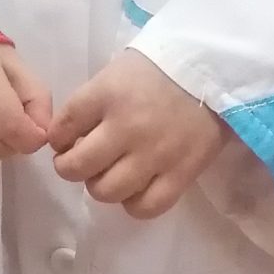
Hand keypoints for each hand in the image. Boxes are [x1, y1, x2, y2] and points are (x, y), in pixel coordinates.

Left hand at [49, 51, 226, 220]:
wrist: (215, 67)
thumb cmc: (161, 66)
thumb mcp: (117, 71)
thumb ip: (92, 102)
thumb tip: (68, 136)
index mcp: (106, 94)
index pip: (62, 128)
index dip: (58, 140)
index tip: (65, 141)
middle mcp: (126, 127)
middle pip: (78, 166)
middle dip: (71, 167)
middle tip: (81, 161)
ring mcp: (154, 154)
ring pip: (107, 191)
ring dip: (101, 187)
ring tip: (111, 174)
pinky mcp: (181, 173)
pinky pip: (146, 207)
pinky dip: (134, 203)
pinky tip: (136, 188)